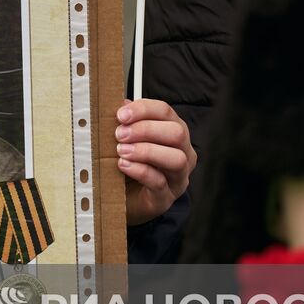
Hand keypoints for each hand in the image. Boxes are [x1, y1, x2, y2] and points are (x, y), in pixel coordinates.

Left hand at [116, 99, 197, 225]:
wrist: (124, 199)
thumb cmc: (130, 164)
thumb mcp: (127, 140)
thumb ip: (127, 122)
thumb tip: (121, 104)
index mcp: (174, 133)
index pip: (166, 112)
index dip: (143, 109)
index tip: (121, 114)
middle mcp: (183, 153)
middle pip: (177, 133)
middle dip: (146, 130)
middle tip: (120, 134)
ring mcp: (178, 177)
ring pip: (176, 158)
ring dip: (146, 151)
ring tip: (121, 150)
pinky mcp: (166, 198)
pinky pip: (160, 182)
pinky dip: (140, 170)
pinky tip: (123, 165)